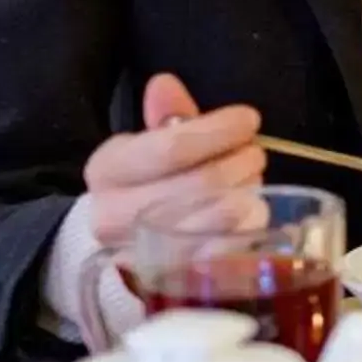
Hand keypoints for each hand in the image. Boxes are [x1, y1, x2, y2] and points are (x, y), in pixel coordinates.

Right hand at [80, 74, 264, 243]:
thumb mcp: (144, 146)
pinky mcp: (178, 277)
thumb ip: (164, 116)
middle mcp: (116, 215)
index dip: (218, 130)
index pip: (171, 148)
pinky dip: (250, 223)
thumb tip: (165, 83)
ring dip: (250, 189)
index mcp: (106, 170)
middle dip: (241, 160)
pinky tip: (251, 209)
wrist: (118, 249)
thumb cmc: (143, 184)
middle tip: (254, 152)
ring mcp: (146, 252)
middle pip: (203, 183)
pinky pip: (230, 247)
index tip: (249, 118)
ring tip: (251, 177)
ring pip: (222, 216)